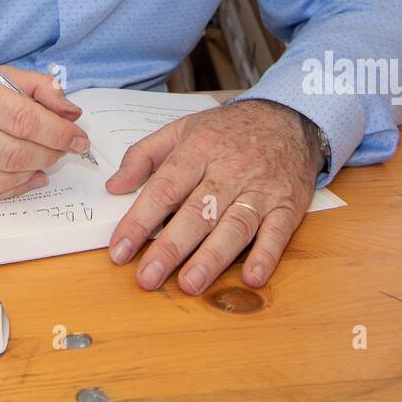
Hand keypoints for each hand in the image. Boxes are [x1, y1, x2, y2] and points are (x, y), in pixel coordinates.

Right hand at [0, 61, 89, 201]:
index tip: (78, 138)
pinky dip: (13, 188)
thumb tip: (70, 112)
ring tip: (44, 160)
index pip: (23, 120)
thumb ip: (36, 87)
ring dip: (33, 171)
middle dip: (50, 153)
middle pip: (15, 153)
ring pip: (2, 178)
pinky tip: (26, 177)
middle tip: (63, 148)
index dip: (58, 132)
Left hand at [105, 98, 322, 294]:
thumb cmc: (228, 129)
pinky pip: (277, 233)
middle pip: (197, 212)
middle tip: (147, 278)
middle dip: (171, 248)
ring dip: (212, 257)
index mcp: (198, 150)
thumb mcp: (182, 129)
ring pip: (234, 226)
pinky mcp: (287, 206)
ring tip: (190, 283)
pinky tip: (251, 277)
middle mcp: (229, 171)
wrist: (287, 118)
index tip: (119, 249)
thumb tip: (114, 186)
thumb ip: (144, 155)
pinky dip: (266, 255)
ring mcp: (260, 190)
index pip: (164, 188)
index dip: (139, 220)